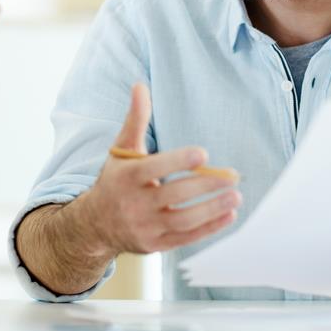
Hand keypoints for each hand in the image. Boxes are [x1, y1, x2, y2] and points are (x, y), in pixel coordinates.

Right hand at [84, 84, 240, 254]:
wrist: (95, 225)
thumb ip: (135, 119)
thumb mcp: (121, 150)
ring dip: (212, 209)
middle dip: (205, 185)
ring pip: (183, 220)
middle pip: (173, 195)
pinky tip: (229, 214)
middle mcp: (134, 205)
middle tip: (232, 176)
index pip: (153, 169)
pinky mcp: (155, 245)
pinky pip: (186, 238)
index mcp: (126, 178)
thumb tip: (140, 85)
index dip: (178, 162)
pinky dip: (209, 228)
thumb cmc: (116, 179)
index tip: (203, 154)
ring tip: (235, 196)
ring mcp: (145, 228)